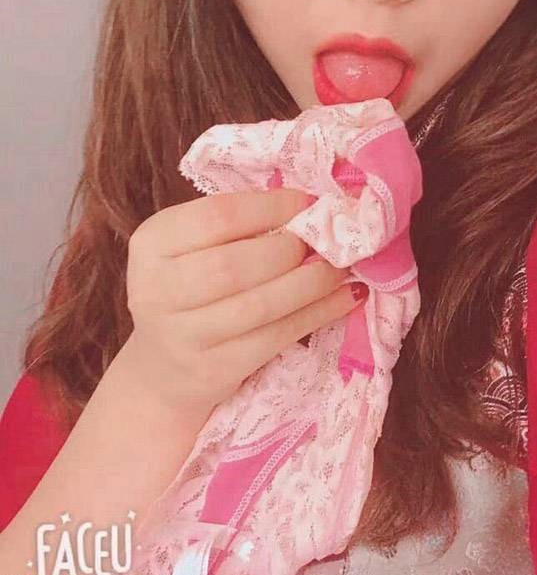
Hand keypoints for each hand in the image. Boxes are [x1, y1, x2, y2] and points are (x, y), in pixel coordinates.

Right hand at [123, 188, 363, 415]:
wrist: (163, 370)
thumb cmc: (192, 289)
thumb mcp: (194, 247)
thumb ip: (238, 223)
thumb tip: (312, 207)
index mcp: (152, 242)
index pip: (217, 216)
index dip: (272, 207)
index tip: (309, 203)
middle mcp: (156, 290)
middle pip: (235, 265)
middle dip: (290, 249)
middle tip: (322, 243)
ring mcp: (182, 336)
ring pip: (260, 305)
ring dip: (312, 283)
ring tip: (340, 268)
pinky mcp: (213, 371)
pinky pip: (277, 338)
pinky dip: (319, 314)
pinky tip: (345, 299)